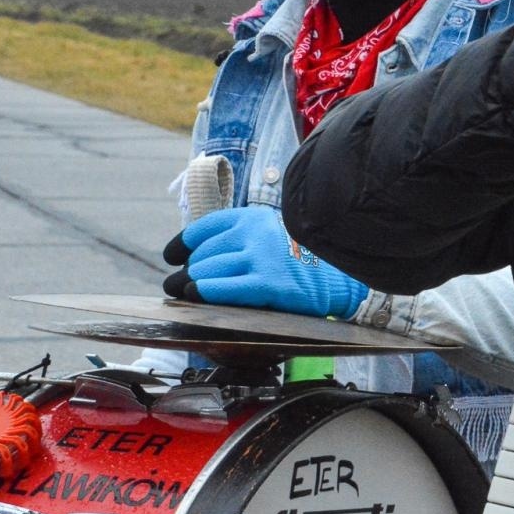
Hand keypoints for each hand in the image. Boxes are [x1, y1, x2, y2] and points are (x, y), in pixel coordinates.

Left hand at [162, 206, 368, 319]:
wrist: (341, 276)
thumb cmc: (300, 261)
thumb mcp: (271, 235)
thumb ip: (240, 239)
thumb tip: (194, 258)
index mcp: (253, 217)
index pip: (204, 228)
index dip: (183, 244)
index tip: (172, 257)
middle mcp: (254, 232)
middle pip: (202, 253)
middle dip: (189, 271)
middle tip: (180, 285)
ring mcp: (261, 257)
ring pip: (207, 270)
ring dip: (192, 284)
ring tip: (186, 293)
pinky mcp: (267, 284)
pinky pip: (223, 289)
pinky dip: (204, 292)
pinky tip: (194, 296)